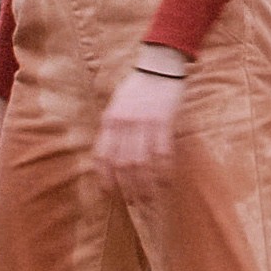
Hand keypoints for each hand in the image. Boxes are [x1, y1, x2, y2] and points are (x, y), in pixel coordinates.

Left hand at [90, 65, 183, 198]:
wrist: (159, 66)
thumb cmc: (138, 87)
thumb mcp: (117, 105)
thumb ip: (113, 128)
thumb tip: (110, 157)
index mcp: (110, 120)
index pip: (102, 156)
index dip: (105, 177)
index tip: (111, 192)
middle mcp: (124, 123)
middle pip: (123, 164)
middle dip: (128, 187)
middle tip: (135, 203)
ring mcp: (144, 122)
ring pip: (142, 162)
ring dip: (146, 184)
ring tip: (151, 198)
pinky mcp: (164, 121)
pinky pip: (163, 152)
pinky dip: (164, 170)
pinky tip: (167, 181)